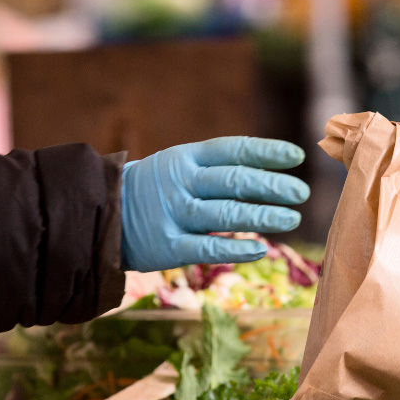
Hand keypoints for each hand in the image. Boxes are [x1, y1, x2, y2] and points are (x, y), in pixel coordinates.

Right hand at [121, 137, 308, 271]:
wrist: (99, 213)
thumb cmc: (154, 188)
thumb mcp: (179, 166)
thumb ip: (218, 169)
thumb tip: (272, 175)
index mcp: (186, 157)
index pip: (233, 149)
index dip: (267, 152)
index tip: (297, 157)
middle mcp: (181, 182)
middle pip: (234, 180)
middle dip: (272, 186)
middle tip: (301, 193)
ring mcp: (174, 213)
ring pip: (226, 213)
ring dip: (263, 216)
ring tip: (291, 219)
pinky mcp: (168, 245)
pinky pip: (208, 247)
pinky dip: (237, 249)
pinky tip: (261, 249)